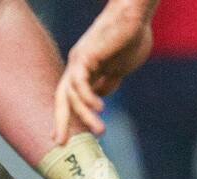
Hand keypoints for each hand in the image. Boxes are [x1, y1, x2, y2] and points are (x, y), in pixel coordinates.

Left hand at [54, 4, 153, 142]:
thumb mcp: (120, 68)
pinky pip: (80, 83)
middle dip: (61, 122)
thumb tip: (99, 99)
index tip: (61, 137)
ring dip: (86, 115)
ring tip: (100, 130)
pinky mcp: (85, 57)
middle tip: (61, 143)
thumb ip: (109, 82)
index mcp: (83, 71)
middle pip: (62, 100)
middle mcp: (76, 67)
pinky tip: (99, 108)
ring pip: (73, 96)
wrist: (136, 15)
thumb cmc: (131, 37)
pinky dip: (88, 98)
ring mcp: (79, 61)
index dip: (65, 117)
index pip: (68, 99)